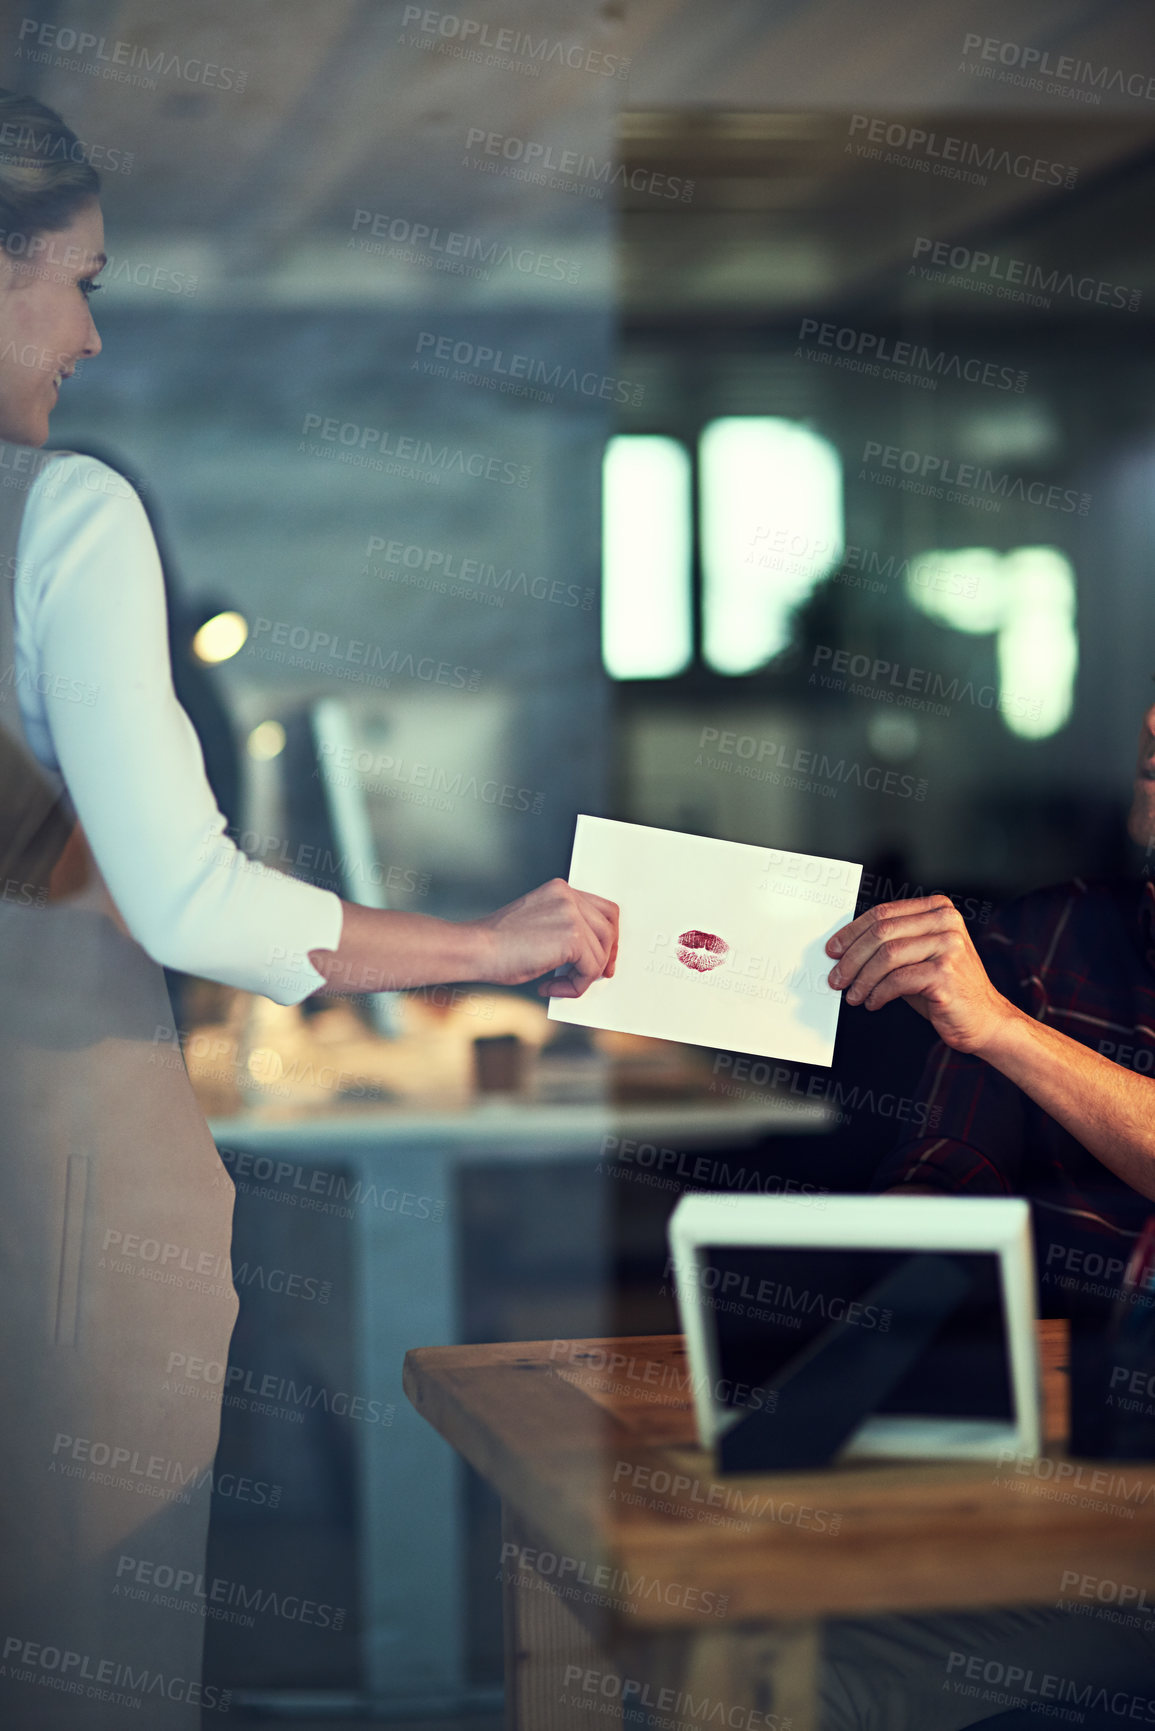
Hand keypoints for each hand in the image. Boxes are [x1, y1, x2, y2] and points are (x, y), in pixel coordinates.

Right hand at [471, 878, 618, 997]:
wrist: (476, 949)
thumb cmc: (497, 944)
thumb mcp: (537, 925)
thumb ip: (563, 930)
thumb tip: (590, 955)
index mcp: (560, 890)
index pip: (602, 910)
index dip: (607, 937)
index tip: (603, 958)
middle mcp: (568, 897)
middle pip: (609, 928)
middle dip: (606, 956)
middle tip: (597, 976)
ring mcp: (571, 915)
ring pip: (601, 953)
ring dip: (583, 976)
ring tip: (557, 985)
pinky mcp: (571, 938)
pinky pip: (590, 969)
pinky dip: (574, 986)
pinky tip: (550, 987)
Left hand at [825, 894, 1014, 1054]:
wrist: (984, 1019)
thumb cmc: (944, 988)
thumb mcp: (916, 958)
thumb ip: (890, 945)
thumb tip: (844, 949)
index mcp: (939, 909)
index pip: (883, 914)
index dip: (852, 932)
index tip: (833, 950)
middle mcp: (946, 922)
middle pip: (882, 932)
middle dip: (852, 957)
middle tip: (837, 977)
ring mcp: (949, 946)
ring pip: (887, 955)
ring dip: (862, 978)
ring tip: (853, 994)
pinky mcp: (946, 973)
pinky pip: (898, 980)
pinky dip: (879, 993)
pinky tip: (873, 1002)